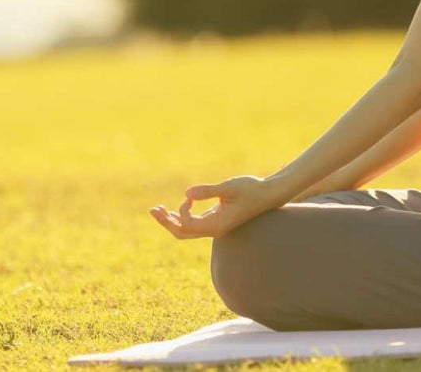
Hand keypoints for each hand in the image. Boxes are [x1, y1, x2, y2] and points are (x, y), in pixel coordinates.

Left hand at [148, 174, 286, 239]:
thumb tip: (186, 194)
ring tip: (156, 210)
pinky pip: (194, 225)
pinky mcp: (217, 220)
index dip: (181, 212)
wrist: (269, 194)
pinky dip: (181, 218)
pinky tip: (175, 209)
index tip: (190, 197)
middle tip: (151, 210)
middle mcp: (214, 230)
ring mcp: (215, 226)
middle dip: (165, 222)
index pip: (188, 226)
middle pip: (182, 233)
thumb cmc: (251, 189)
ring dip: (170, 221)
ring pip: (186, 230)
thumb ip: (208, 191)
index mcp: (216, 225)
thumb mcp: (229, 187)